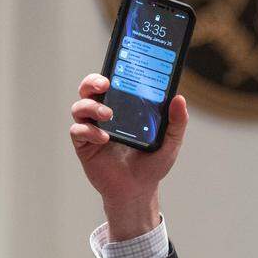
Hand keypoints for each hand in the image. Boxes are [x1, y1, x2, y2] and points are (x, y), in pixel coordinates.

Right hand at [69, 73, 188, 240]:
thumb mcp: (170, 143)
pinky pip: (78, 131)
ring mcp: (93, 129)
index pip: (112, 84)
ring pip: (80, 107)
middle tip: (105, 84)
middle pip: (89, 90)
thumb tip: (180, 98)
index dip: (111, 71)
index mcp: (123, 109)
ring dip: (91, 107)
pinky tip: (103, 138)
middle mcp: (104, 115)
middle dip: (92, 82)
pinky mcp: (85, 146)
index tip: (118, 66)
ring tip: (107, 115)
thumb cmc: (152, 165)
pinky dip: (89, 131)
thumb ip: (177, 123)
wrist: (138, 191)